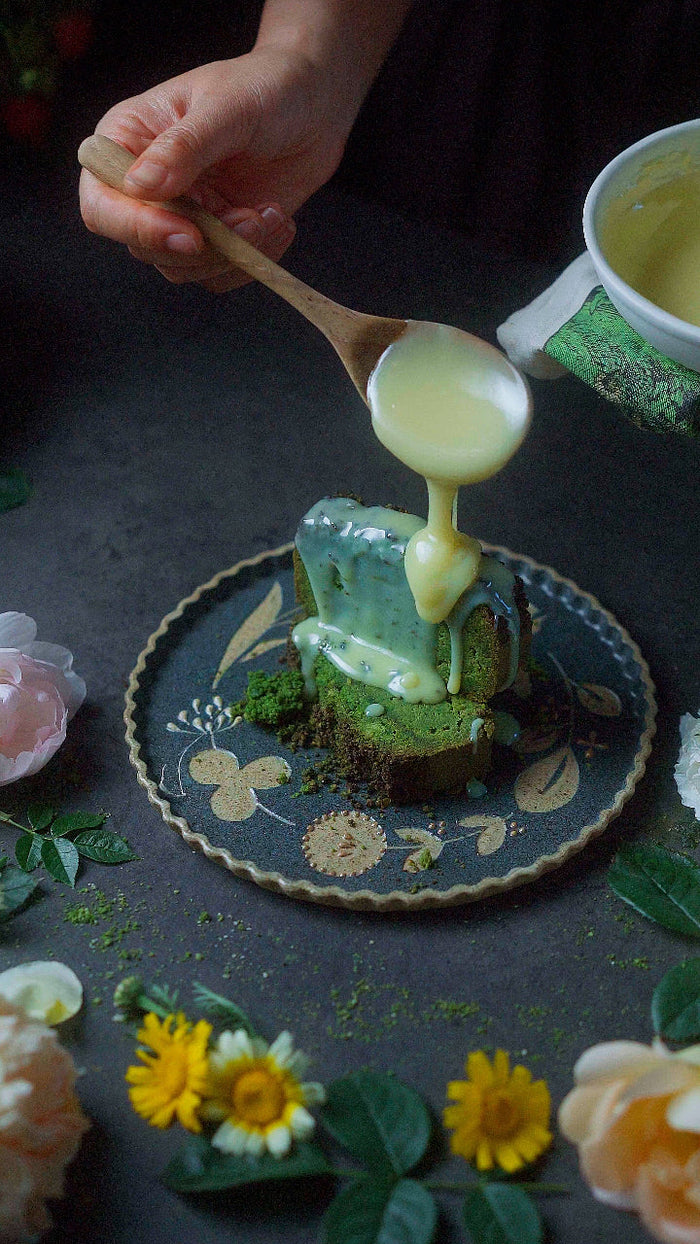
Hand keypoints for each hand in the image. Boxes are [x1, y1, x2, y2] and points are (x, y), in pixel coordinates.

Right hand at [79, 48, 350, 290]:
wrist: (313, 105)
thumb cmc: (264, 89)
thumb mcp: (226, 108)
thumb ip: (184, 147)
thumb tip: (138, 186)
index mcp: (128, 142)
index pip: (101, 204)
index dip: (135, 228)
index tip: (188, 234)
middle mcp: (147, 187)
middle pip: (143, 247)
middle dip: (201, 247)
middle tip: (250, 219)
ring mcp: (182, 216)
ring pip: (182, 269)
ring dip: (232, 254)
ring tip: (270, 214)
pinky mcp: (216, 238)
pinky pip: (220, 275)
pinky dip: (253, 260)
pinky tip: (278, 222)